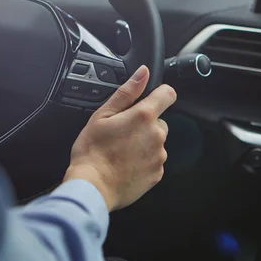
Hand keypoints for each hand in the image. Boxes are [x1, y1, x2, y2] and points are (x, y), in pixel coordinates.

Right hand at [64, 66, 176, 211]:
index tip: (148, 100)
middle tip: (122, 133)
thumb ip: (127, 92)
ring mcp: (159, 156)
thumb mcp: (103, 115)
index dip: (159, 94)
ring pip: (156, 141)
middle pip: (159, 121)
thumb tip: (143, 72)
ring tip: (121, 151)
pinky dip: (143, 160)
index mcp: (144, 116)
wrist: (92, 187)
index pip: (167, 94)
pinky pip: (154, 160)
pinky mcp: (157, 173)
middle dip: (144, 124)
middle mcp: (157, 135)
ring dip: (144, 143)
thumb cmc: (92, 151)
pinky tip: (125, 164)